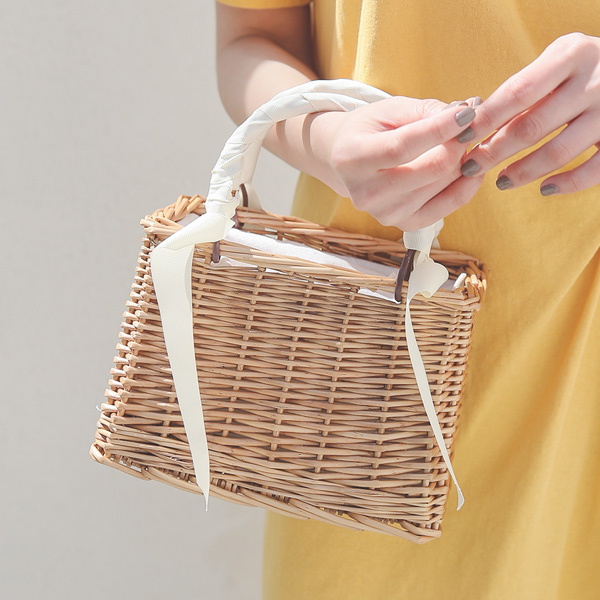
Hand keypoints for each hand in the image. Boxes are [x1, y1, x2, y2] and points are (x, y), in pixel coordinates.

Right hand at [312, 96, 484, 230]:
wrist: (345, 162)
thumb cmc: (367, 131)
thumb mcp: (388, 110)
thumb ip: (424, 110)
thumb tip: (464, 113)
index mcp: (354, 159)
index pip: (403, 147)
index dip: (440, 129)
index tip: (468, 111)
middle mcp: (367, 193)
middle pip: (431, 169)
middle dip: (459, 142)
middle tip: (470, 123)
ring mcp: (386, 213)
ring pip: (444, 183)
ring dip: (463, 159)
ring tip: (461, 140)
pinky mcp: (405, 224)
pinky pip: (449, 204)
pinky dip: (465, 183)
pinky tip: (466, 165)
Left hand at [462, 33, 599, 195]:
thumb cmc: (582, 70)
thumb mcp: (557, 63)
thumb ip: (524, 89)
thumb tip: (475, 125)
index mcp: (571, 55)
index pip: (517, 92)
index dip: (485, 119)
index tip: (460, 138)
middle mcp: (594, 81)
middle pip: (531, 126)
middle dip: (494, 151)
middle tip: (470, 167)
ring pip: (557, 152)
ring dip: (523, 171)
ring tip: (501, 181)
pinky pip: (593, 170)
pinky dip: (566, 183)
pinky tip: (543, 189)